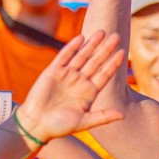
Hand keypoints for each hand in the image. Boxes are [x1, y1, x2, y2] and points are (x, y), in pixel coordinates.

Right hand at [13, 30, 127, 142]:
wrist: (36, 123)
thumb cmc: (59, 126)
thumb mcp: (83, 122)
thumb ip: (102, 117)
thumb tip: (122, 116)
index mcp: (89, 92)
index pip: (104, 74)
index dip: (113, 63)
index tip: (122, 53)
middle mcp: (79, 82)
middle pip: (96, 62)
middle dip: (105, 49)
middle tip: (116, 36)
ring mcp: (67, 75)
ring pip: (82, 56)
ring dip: (92, 44)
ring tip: (102, 31)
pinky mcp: (53, 71)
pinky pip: (64, 56)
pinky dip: (72, 47)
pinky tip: (81, 38)